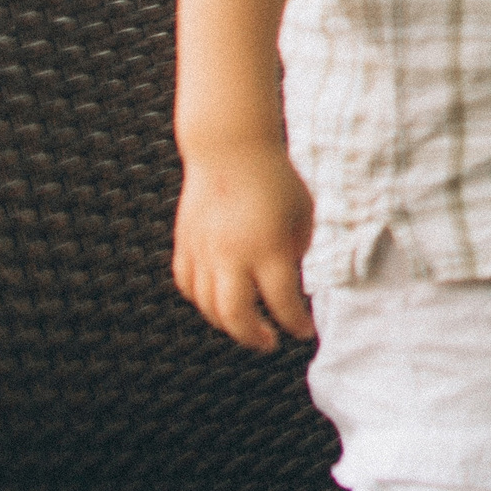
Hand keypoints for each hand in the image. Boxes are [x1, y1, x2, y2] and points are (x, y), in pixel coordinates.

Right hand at [171, 142, 315, 353]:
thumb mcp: (302, 214)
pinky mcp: (186, 243)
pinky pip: (188, 285)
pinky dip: (201, 300)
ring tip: (246, 325)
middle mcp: (233, 256)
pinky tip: (217, 301)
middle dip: (254, 337)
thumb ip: (296, 249)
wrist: (230, 148)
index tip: (304, 330)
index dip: (296, 324)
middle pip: (236, 316)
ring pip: (207, 306)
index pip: (282, 303)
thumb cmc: (275, 178)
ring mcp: (204, 252)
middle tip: (269, 342)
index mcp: (268, 249)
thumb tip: (288, 277)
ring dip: (227, 324)